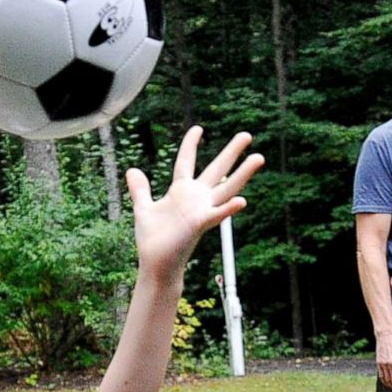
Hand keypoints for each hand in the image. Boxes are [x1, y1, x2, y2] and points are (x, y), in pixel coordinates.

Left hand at [127, 127, 263, 277]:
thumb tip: (132, 170)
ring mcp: (201, 211)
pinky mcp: (199, 225)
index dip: (191, 144)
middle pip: (217, 169)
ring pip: (227, 189)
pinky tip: (242, 201)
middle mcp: (196, 198)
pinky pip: (217, 215)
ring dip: (243, 174)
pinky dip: (229, 209)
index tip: (198, 128)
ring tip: (259, 158)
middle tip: (247, 134)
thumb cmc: (154, 239)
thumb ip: (140, 190)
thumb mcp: (144, 208)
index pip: (187, 162)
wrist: (156, 264)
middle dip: (232, 152)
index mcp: (181, 192)